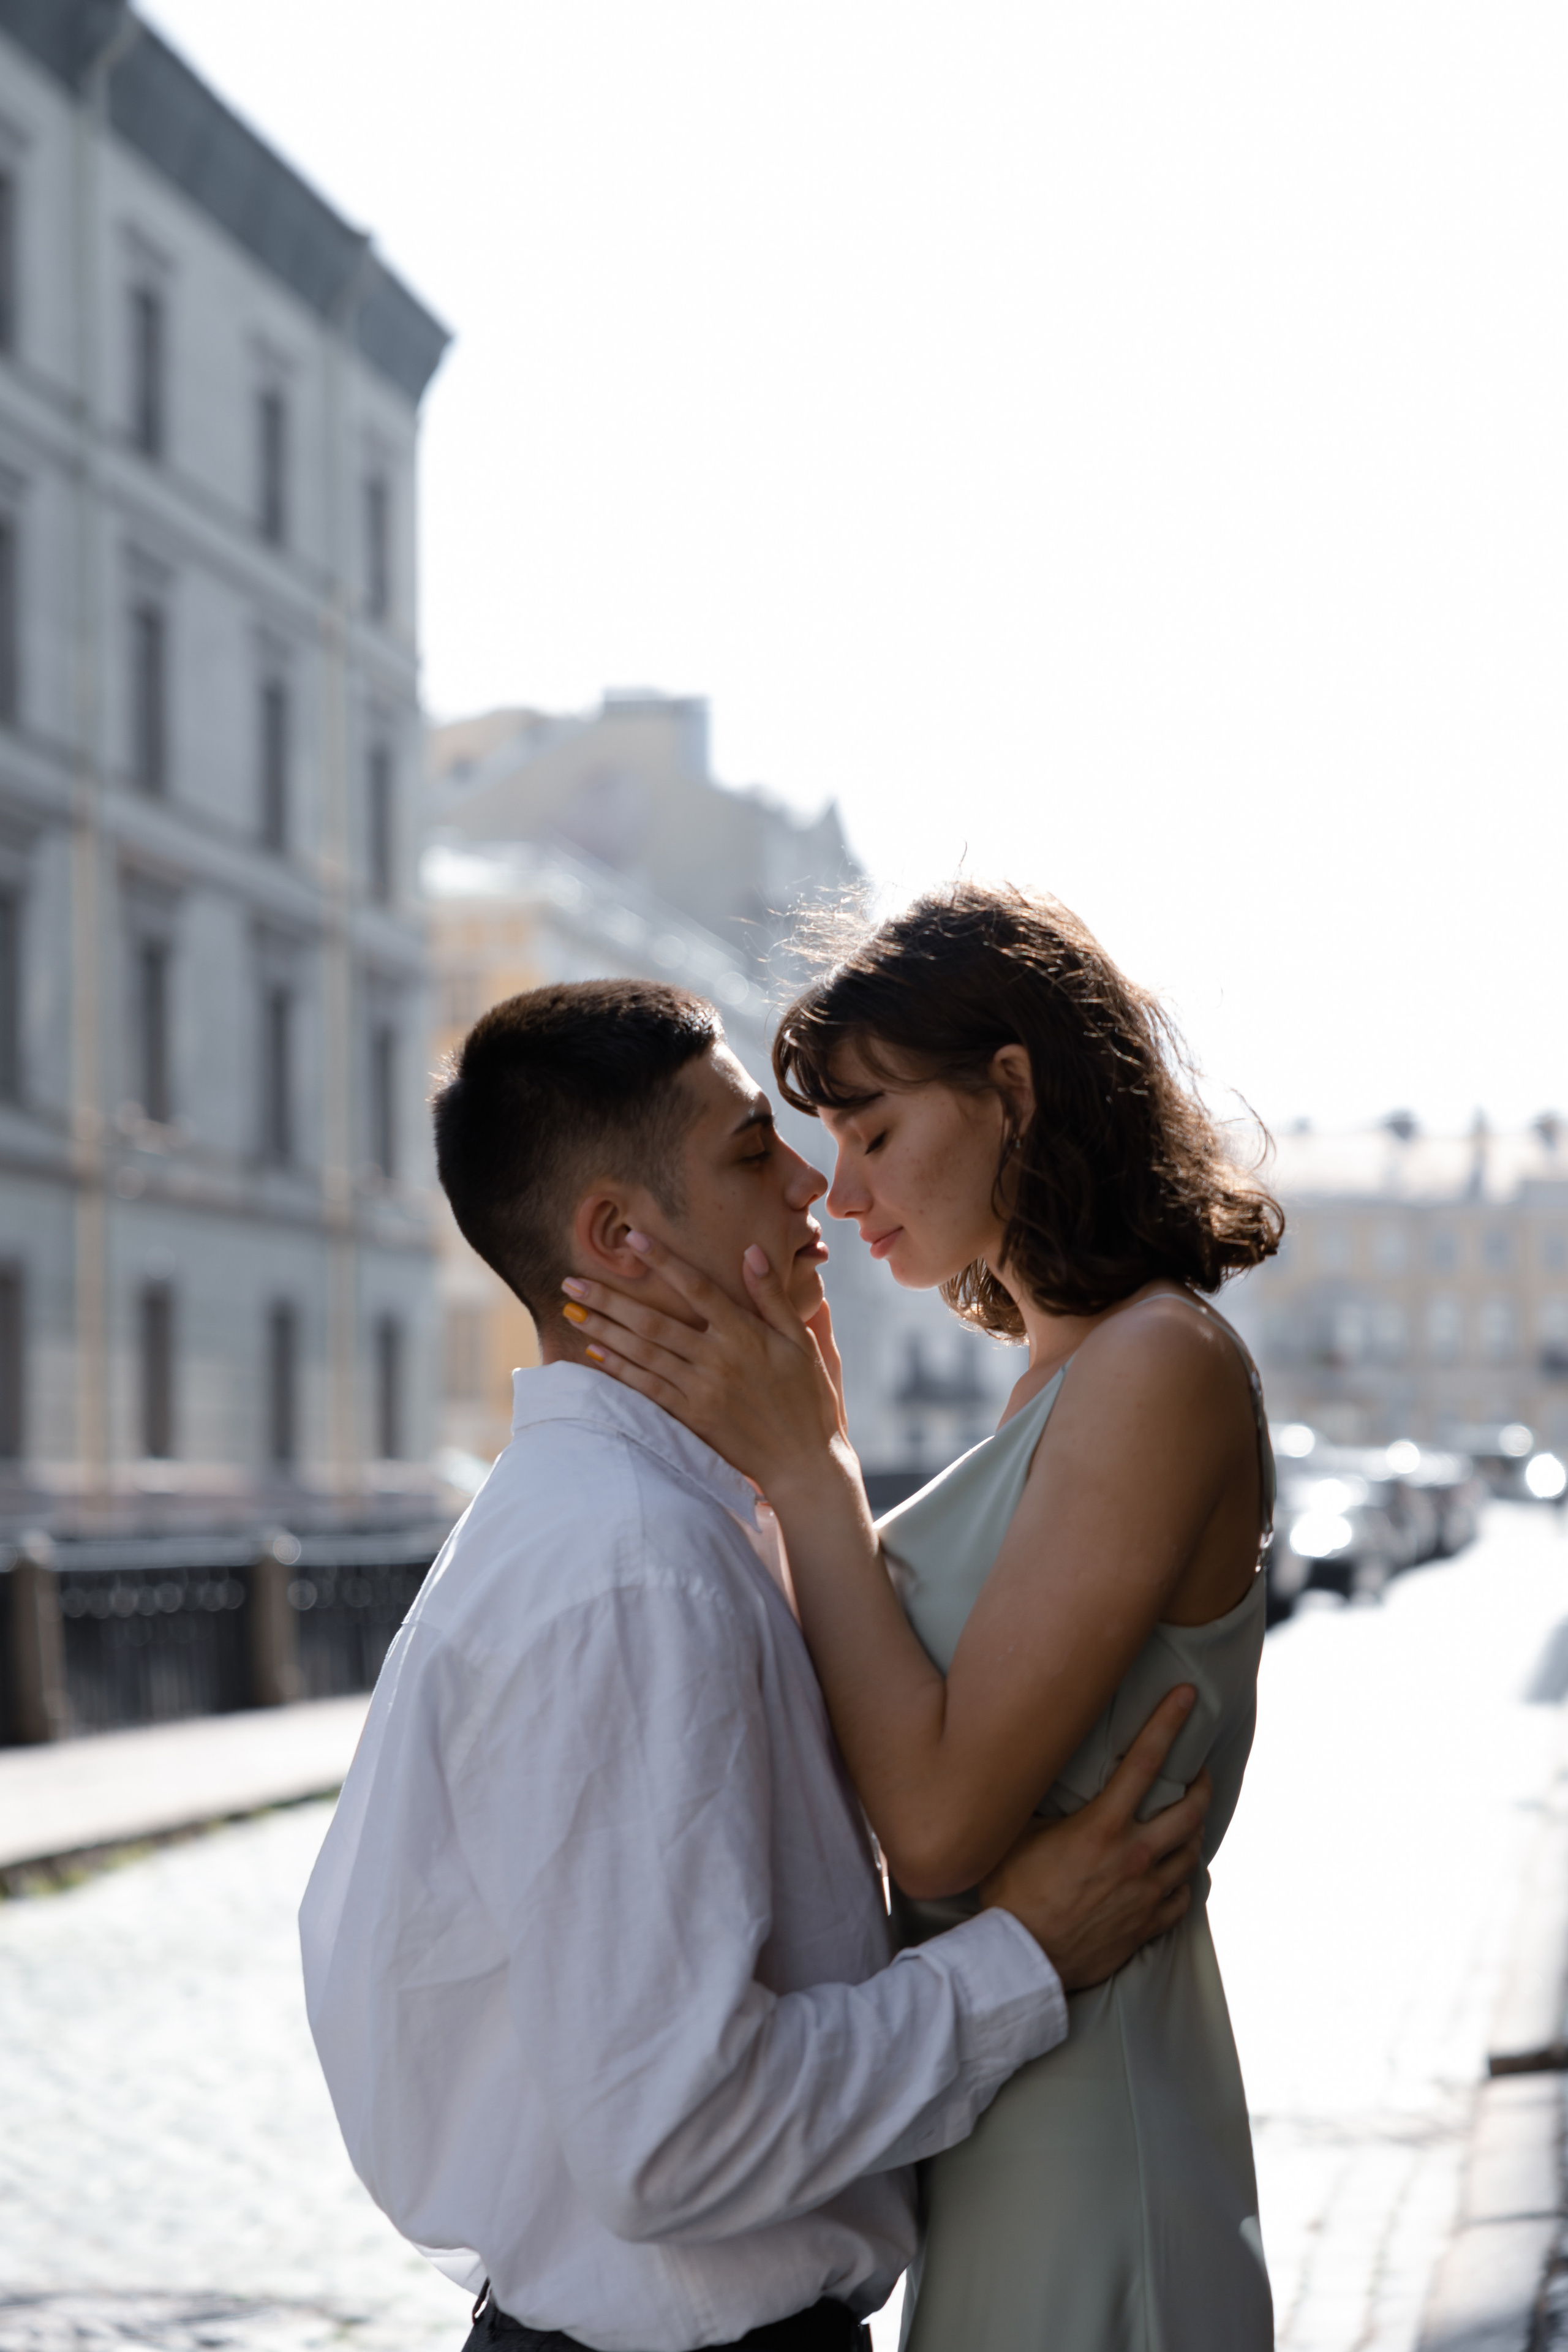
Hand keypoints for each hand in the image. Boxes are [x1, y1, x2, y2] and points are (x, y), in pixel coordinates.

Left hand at [561, 1233, 846, 1493]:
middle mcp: (717, 1359)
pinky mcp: (691, 1417)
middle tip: (571, 1280)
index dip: (663, 1261)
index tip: (632, 1238)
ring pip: (643, 1353)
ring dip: (603, 1330)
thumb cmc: (806, 1397)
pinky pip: (646, 1388)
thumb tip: (751, 1251)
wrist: (802, 1460)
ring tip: (571, 1311)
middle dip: (609, 1299)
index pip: (696, 1288)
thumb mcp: (800, 1340)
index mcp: (744, 1334)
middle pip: (653, 1321)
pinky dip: (619, 1369)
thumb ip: (772, 1296)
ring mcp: (700, 1389)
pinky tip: (593, 1353)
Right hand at [978, 1686, 1210, 1989]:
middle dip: (1201, 1785)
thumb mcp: (1016, 1834)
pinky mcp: (1146, 1926)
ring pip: (1190, 1853)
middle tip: (1197, 1773)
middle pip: (1190, 1811)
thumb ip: (1035, 1799)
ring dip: (1190, 1832)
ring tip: (1182, 1821)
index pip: (1146, 1761)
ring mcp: (1145, 1895)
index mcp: (1103, 1826)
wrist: (1022, 1961)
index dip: (1168, 1722)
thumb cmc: (1012, 1894)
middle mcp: (1133, 1856)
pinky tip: (1170, 1874)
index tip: (1187, 1697)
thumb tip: (1032, 1763)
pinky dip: (1180, 1881)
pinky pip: (1181, 1898)